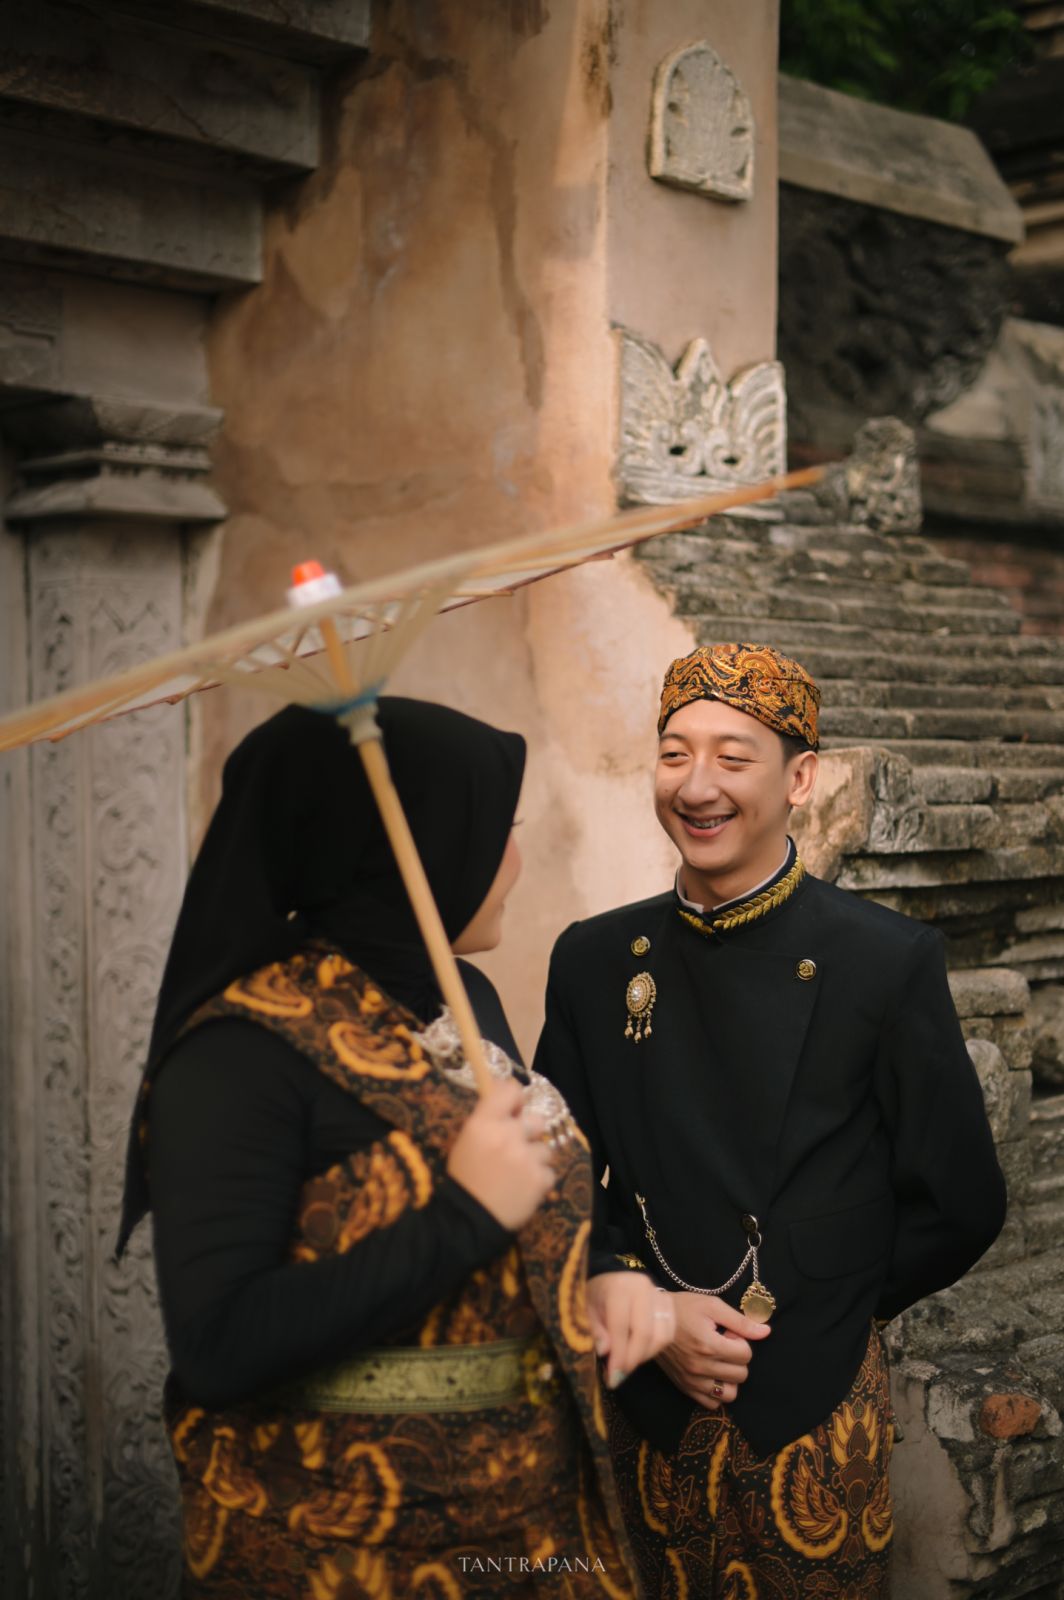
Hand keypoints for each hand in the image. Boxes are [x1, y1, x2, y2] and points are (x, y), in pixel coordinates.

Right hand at [446, 1079, 554, 1231]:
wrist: (468, 1221)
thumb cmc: (465, 1178)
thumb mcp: (467, 1140)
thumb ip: (488, 1119)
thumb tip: (511, 1101)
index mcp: (484, 1122)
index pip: (511, 1090)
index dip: (515, 1099)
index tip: (514, 1110)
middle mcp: (507, 1135)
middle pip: (536, 1120)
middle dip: (529, 1134)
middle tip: (516, 1149)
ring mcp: (526, 1157)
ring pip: (545, 1148)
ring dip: (535, 1159)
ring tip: (518, 1175)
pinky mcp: (540, 1180)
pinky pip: (549, 1172)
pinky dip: (539, 1181)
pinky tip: (522, 1189)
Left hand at [586, 1273, 676, 1390]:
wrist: (612, 1277)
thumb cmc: (597, 1295)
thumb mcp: (587, 1311)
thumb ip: (596, 1330)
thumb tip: (605, 1351)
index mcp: (619, 1287)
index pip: (621, 1325)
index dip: (618, 1354)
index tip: (613, 1378)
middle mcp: (642, 1288)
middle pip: (644, 1332)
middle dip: (632, 1359)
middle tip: (620, 1376)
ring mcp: (658, 1294)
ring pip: (661, 1335)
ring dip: (645, 1356)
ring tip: (628, 1363)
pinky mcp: (669, 1302)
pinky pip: (669, 1332)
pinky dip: (656, 1348)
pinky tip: (640, 1352)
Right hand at [655, 1292, 770, 1410]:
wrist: (651, 1318)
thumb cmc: (683, 1308)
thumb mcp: (712, 1306)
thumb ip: (740, 1321)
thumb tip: (766, 1332)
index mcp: (710, 1345)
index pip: (746, 1354)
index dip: (741, 1340)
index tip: (727, 1332)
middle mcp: (701, 1367)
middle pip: (741, 1374)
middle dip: (737, 1358)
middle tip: (723, 1344)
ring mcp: (692, 1380)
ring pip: (729, 1394)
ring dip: (730, 1378)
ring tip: (719, 1361)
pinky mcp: (685, 1387)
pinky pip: (711, 1403)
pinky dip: (716, 1392)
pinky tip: (711, 1374)